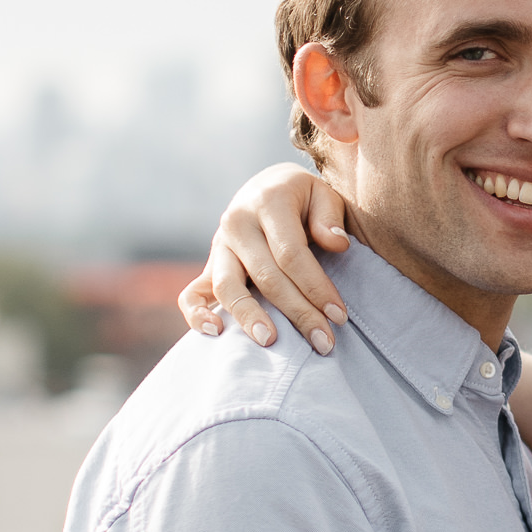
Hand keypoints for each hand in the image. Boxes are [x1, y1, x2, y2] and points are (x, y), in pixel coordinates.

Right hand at [179, 166, 351, 354]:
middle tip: (324, 342)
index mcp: (267, 202)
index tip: (339, 315)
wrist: (268, 188)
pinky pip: (191, 294)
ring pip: (228, 287)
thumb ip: (330, 217)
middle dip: (298, 313)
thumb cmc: (303, 199)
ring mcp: (219, 245)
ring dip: (249, 317)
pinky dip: (197, 315)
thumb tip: (338, 243)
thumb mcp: (323, 195)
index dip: (316, 287)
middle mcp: (237, 223)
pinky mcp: (208, 266)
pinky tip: (216, 333)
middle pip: (266, 276)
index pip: (291, 254)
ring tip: (270, 341)